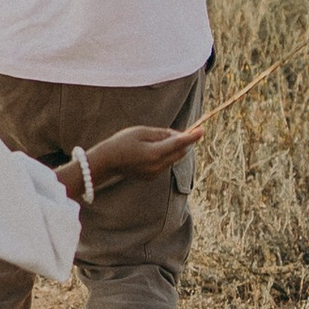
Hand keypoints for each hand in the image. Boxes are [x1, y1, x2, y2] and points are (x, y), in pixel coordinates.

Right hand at [61, 120, 203, 196]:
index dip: (192, 136)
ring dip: (173, 149)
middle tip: (175, 132)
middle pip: (180, 153)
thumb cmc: (122, 142)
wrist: (106, 161)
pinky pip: (164, 164)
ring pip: (173, 159)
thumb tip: (177, 136)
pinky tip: (149, 151)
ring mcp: (155, 173)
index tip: (202, 130)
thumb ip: (162, 134)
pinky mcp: (151, 177)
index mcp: (154, 153)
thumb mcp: (141, 132)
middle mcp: (157, 166)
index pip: (179, 143)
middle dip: (182, 142)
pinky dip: (164, 156)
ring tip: (156, 140)